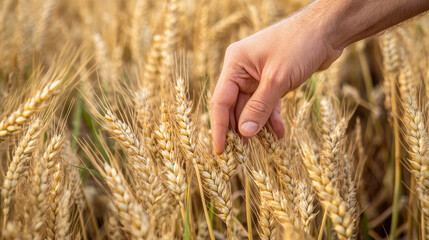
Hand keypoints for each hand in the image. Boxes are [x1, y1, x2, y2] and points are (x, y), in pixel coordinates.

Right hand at [210, 7, 342, 153]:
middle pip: (234, 106)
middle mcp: (242, 70)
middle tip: (241, 154)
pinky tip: (278, 134)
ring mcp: (257, 76)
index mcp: (235, 64)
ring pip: (251, 108)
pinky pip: (267, 104)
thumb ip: (259, 108)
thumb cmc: (299, 45)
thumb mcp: (277, 80)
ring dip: (258, 126)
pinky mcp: (272, 80)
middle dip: (239, 129)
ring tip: (263, 147)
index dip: (219, 128)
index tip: (220, 151)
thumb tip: (244, 133)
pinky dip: (271, 118)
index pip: (220, 101)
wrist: (328, 29)